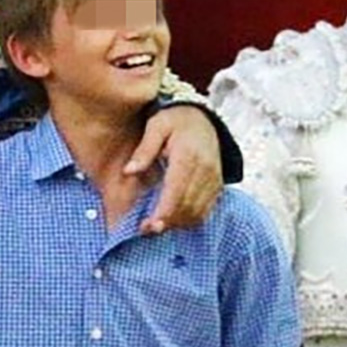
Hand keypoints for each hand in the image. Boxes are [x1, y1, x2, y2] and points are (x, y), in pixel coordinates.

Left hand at [126, 105, 222, 233]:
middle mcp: (206, 170)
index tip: (149, 226)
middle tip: (146, 230)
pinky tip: (172, 221)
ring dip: (178, 224)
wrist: (202, 117)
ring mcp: (214, 179)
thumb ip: (144, 149)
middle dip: (168, 222)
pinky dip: (190, 220)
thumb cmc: (174, 121)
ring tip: (156, 227)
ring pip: (198, 212)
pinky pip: (206, 210)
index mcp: (188, 156)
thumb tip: (129, 171)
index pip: (177, 191)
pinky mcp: (217, 185)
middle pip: (188, 206)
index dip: (164, 212)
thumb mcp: (156, 126)